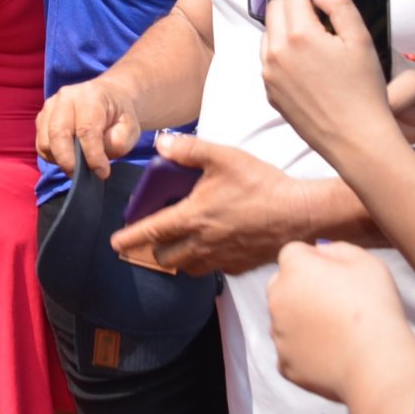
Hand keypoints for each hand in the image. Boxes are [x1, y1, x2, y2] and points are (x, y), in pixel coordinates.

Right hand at [36, 75, 144, 177]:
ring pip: (45, 141)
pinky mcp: (42, 118)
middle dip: (68, 161)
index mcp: (91, 96)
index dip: (93, 156)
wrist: (109, 98)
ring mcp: (50, 106)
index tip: (103, 173)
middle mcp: (66, 97)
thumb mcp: (131, 129)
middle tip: (81, 176)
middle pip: (58, 133)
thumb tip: (96, 157)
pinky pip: (41, 144)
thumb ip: (117, 142)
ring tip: (77, 166)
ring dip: (59, 160)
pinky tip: (68, 157)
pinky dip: (52, 157)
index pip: (86, 129)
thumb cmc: (120, 116)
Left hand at [111, 134, 313, 276]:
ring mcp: (222, 258)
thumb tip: (162, 143)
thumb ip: (188, 149)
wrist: (299, 214)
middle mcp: (203, 243)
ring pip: (188, 268)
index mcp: (193, 217)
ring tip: (183, 241)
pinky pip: (214, 269)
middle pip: (166, 258)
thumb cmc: (261, 184)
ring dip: (180, 258)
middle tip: (156, 236)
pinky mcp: (239, 266)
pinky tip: (216, 243)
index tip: (115, 244)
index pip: (151, 232)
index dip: (129, 239)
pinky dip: (207, 260)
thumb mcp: (223, 157)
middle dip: (155, 250)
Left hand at [262, 0, 396, 166]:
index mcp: (299, 35)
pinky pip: (268, 60)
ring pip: (268, 34)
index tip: (326, 13)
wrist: (356, 139)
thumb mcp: (361, 39)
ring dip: (285, 32)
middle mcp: (276, 52)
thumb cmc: (364, 90)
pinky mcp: (269, 91)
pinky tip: (307, 71)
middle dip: (294, 10)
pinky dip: (282, 56)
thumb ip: (338, 3)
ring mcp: (269, 73)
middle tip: (320, 27)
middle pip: (274, 9)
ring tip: (314, 50)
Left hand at [267, 241, 412, 402]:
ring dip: (301, 321)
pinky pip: (291, 352)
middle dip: (302, 289)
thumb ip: (338, 250)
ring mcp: (278, 334)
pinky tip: (331, 354)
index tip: (340, 278)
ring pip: (285, 320)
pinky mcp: (285, 364)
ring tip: (338, 332)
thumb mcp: (366, 262)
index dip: (317, 262)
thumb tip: (319, 251)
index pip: (295, 254)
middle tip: (336, 304)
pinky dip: (305, 352)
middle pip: (282, 285)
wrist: (377, 364)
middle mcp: (277, 298)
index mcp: (294, 268)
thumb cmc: (375, 307)